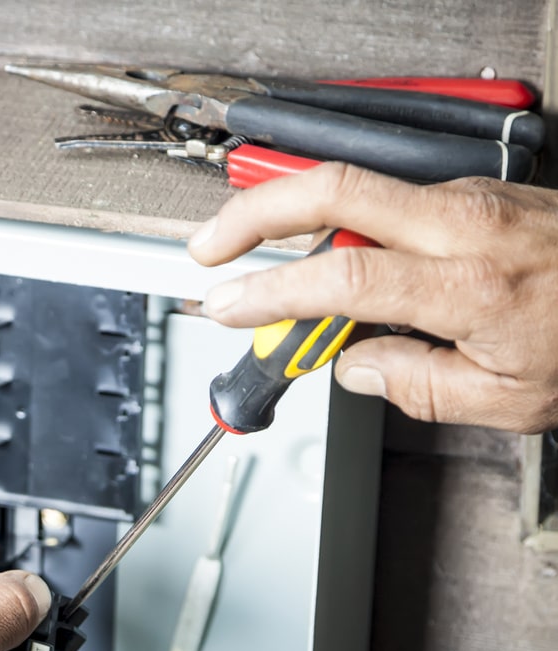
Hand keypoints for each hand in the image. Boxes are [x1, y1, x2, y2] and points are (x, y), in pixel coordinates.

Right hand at [188, 162, 557, 433]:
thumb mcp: (507, 399)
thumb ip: (416, 386)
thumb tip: (355, 369)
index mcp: (469, 284)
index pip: (343, 278)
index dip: (274, 291)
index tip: (229, 306)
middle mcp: (463, 224)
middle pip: (334, 188)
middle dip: (254, 212)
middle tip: (209, 246)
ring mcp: (468, 198)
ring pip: (355, 185)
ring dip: (289, 213)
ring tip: (252, 258)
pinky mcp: (472, 193)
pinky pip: (387, 199)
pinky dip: (337, 222)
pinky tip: (321, 255)